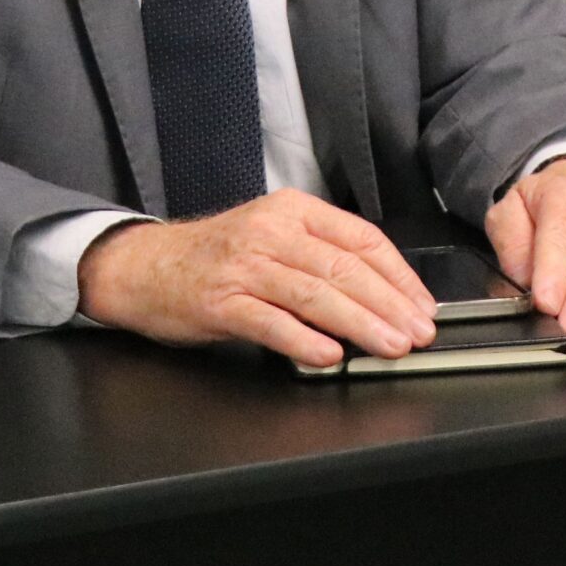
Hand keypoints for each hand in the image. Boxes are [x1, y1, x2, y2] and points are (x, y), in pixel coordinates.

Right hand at [74, 189, 438, 367]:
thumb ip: (320, 257)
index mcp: (294, 210)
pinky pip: (270, 321)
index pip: (362, 239)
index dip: (399, 275)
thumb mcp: (273, 238)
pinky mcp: (220, 300)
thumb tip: (381, 295)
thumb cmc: (216, 257)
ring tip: (388, 346)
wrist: (143, 266)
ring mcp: (245, 265)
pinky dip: (304, 340)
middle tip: (417, 332)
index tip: (422, 305)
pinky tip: (329, 355)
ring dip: (360, 324)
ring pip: (315, 293)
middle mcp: (272, 231)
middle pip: (344, 268)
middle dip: (389, 304)